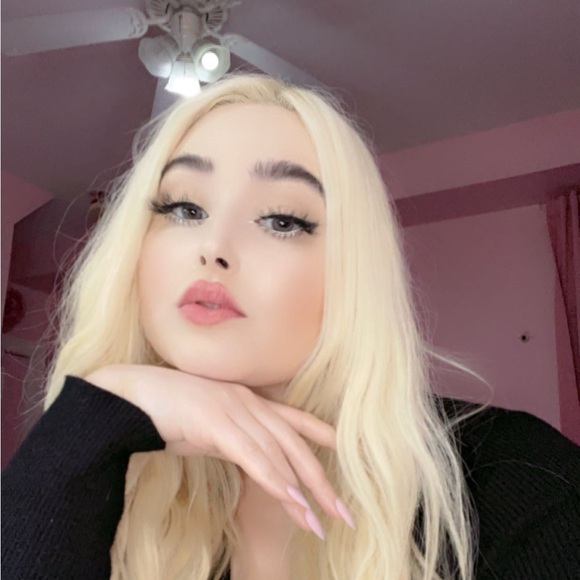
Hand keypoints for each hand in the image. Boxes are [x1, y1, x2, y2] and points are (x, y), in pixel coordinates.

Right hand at [86, 364, 354, 538]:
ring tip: (316, 523)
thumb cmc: (168, 409)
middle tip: (342, 513)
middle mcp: (247, 402)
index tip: (342, 450)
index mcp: (248, 400)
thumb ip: (233, 438)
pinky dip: (272, 477)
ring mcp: (233, 410)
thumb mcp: (209, 425)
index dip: (320, 432)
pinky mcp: (216, 422)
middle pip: (294, 444)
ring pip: (277, 454)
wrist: (132, 393)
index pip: (293, 417)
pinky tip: (288, 498)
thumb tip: (250, 458)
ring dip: (299, 491)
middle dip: (320, 480)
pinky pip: (251, 455)